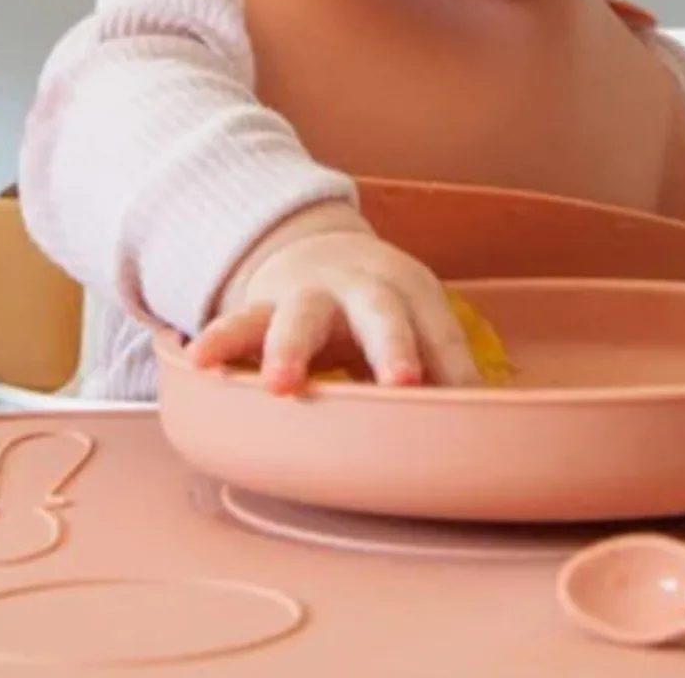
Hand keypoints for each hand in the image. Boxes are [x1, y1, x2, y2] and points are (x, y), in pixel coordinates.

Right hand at [188, 202, 480, 393]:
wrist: (317, 250)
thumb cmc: (381, 307)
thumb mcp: (418, 323)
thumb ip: (444, 371)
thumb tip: (485, 435)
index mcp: (410, 292)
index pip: (438, 327)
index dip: (452, 359)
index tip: (466, 395)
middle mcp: (361, 288)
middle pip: (380, 311)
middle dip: (392, 345)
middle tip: (403, 384)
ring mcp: (308, 296)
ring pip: (300, 315)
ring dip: (292, 347)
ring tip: (282, 386)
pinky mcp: (262, 309)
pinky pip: (238, 322)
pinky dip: (220, 341)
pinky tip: (199, 361)